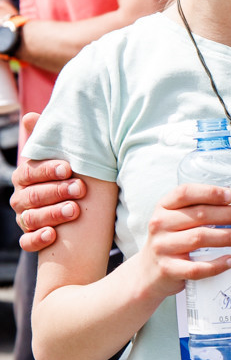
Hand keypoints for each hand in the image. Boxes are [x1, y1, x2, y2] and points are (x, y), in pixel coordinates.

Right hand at [11, 114, 86, 251]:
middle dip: (57, 191)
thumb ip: (47, 139)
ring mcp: (25, 219)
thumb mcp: (64, 156)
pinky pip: (27, 242)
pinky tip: (52, 235)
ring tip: (74, 210)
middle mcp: (21, 198)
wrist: (80, 207)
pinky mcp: (31, 238)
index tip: (69, 168)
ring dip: (53, 214)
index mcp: (26, 176)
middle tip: (80, 189)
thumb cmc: (71, 176)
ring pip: (31, 218)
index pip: (30, 172)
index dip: (48, 170)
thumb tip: (30, 116)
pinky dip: (38, 239)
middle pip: (32, 195)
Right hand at [135, 183, 230, 301]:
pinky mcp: (168, 269)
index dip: (210, 192)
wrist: (148, 273)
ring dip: (229, 237)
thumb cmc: (173, 241)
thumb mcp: (182, 221)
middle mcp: (160, 224)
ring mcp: (163, 247)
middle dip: (230, 214)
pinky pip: (196, 268)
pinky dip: (217, 264)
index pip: (185, 193)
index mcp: (164, 207)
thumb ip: (211, 209)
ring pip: (200, 238)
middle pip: (200, 215)